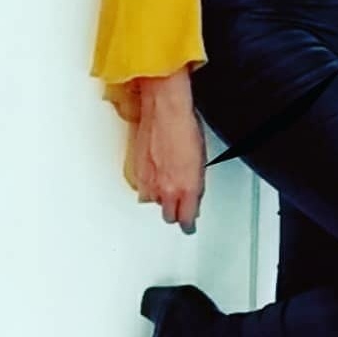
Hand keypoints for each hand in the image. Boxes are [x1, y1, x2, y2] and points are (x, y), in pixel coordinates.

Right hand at [131, 105, 205, 235]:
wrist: (166, 110)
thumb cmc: (185, 128)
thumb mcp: (200, 161)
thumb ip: (195, 186)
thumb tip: (193, 197)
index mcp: (187, 187)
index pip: (186, 219)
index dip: (188, 224)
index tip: (189, 225)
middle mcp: (167, 188)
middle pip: (168, 216)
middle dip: (174, 212)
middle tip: (179, 207)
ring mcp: (150, 181)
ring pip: (153, 202)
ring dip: (160, 198)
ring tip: (166, 187)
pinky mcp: (137, 173)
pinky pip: (142, 190)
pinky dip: (148, 187)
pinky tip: (154, 178)